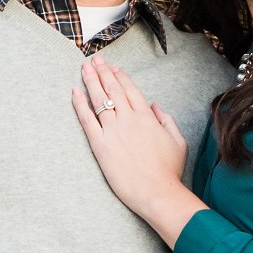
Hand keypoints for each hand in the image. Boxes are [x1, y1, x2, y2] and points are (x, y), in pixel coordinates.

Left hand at [70, 56, 203, 246]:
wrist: (156, 192)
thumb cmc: (169, 171)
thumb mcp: (178, 141)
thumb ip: (167, 120)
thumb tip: (156, 106)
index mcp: (147, 117)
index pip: (131, 90)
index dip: (121, 77)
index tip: (114, 68)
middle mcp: (129, 120)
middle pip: (113, 90)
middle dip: (103, 72)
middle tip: (95, 60)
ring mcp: (113, 131)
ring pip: (99, 100)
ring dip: (91, 81)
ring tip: (85, 68)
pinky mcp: (100, 145)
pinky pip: (87, 120)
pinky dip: (80, 104)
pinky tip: (75, 92)